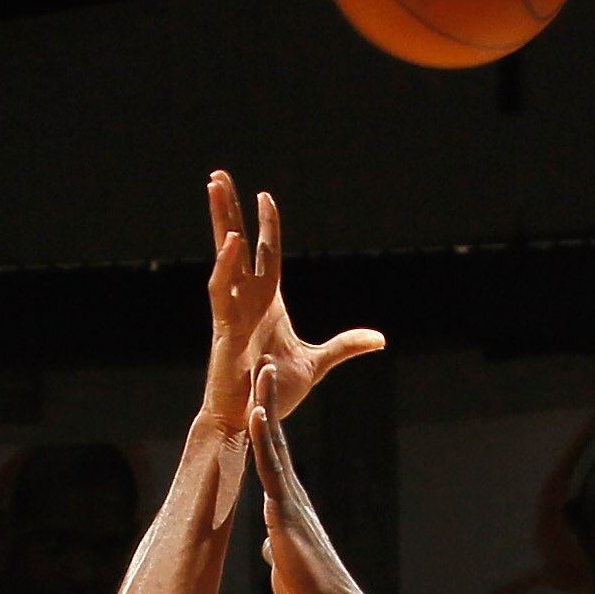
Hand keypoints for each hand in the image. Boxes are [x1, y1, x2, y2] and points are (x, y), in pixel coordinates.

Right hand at [207, 171, 383, 418]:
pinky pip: (222, 289)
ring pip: (224, 256)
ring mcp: (233, 309)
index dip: (266, 224)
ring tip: (215, 188)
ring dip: (220, 221)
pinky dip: (226, 264)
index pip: (267, 252)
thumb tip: (379, 339)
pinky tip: (232, 240)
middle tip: (219, 175)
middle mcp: (246, 298)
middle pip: (238, 244)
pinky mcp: (224, 326)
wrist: (251, 417)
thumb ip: (345, 345)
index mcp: (266, 301)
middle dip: (230, 209)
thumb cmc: (273, 388)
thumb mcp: (318, 362)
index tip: (265, 195)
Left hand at [248, 359, 358, 593]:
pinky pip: (271, 467)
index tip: (259, 394)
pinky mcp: (284, 509)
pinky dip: (265, 439)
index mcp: (288, 503)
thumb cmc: (311, 591)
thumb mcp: (286, 564)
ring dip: (266, 404)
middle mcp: (291, 493)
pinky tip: (258, 413)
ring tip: (262, 370)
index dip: (266, 424)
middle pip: (276, 437)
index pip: (274, 455)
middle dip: (267, 399)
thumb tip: (270, 548)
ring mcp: (288, 498)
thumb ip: (278, 548)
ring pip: (274, 443)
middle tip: (263, 362)